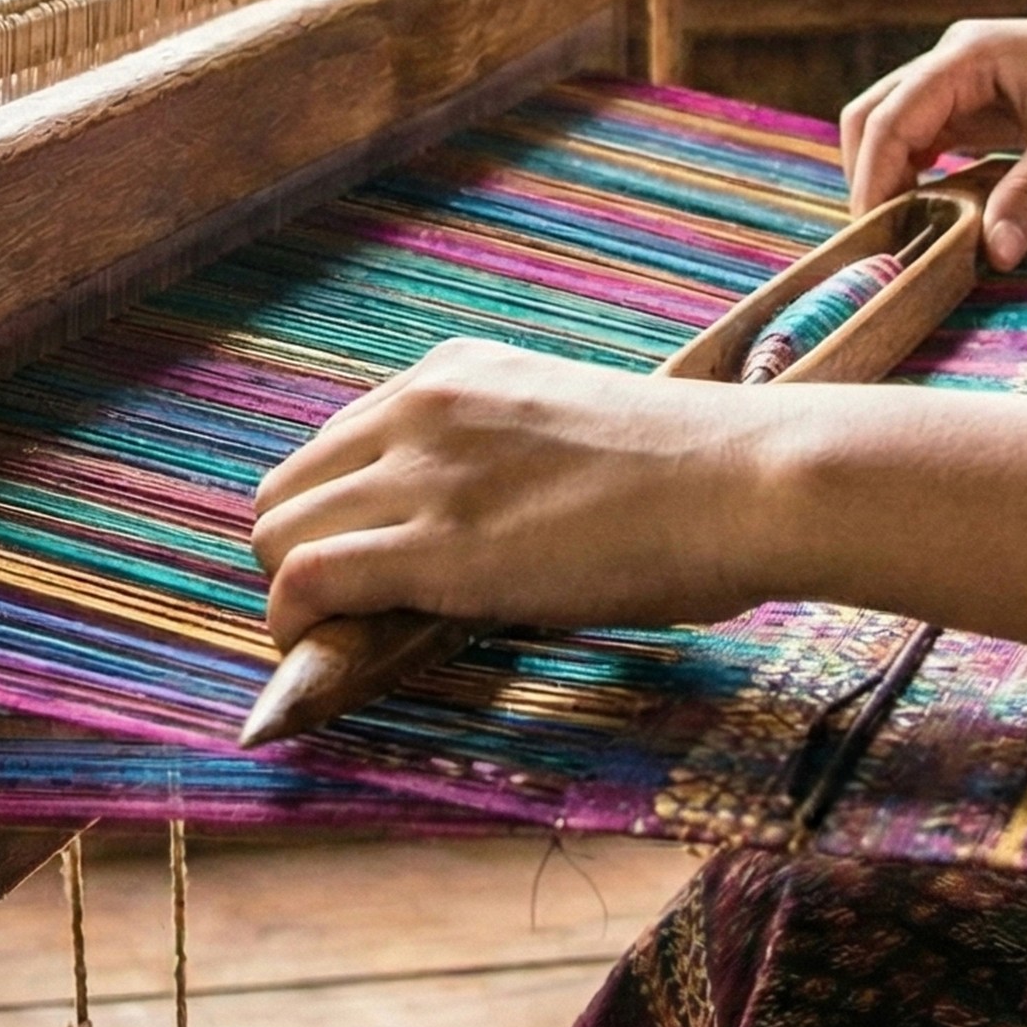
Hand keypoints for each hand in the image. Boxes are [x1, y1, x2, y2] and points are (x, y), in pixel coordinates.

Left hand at [248, 339, 786, 645]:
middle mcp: (422, 408)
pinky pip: (307, 580)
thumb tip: (468, 539)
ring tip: (343, 641)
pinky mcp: (437, 545)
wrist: (747, 481)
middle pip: (286, 490)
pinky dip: (296, 625)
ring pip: (279, 535)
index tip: (366, 568)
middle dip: (299, 557)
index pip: (333, 447)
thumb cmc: (695, 477)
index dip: (336, 519)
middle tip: (352, 616)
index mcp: (456, 373)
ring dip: (295, 598)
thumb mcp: (570, 433)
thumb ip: (499, 465)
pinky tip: (321, 653)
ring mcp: (425, 471)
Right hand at [838, 6, 1026, 263]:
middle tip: (883, 239)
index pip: (891, 117)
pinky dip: (925, 177)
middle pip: (878, 117)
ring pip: (902, 131)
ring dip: (894, 177)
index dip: (872, 176)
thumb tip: (992, 252)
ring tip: (904, 233)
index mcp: (968, 54)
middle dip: (869, 175)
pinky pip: (937, 143)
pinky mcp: (993, 109)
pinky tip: (938, 214)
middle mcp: (958, 64)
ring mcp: (973, 86)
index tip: (875, 232)